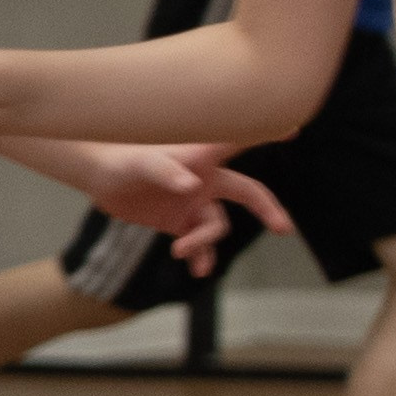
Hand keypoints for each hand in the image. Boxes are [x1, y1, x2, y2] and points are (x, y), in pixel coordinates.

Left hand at [77, 143, 291, 267]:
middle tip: (283, 229)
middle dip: (267, 209)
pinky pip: (200, 245)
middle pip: (247, 193)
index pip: (240, 142)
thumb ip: (165, 170)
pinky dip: (200, 257)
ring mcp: (195, 203)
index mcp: (202, 157)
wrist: (100, 178)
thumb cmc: (121, 158)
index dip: (269, 134)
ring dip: (204, 243)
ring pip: (217, 227)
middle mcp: (206, 179)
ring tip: (181, 250)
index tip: (295, 127)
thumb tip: (192, 186)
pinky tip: (196, 269)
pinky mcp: (180, 223)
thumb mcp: (141, 163)